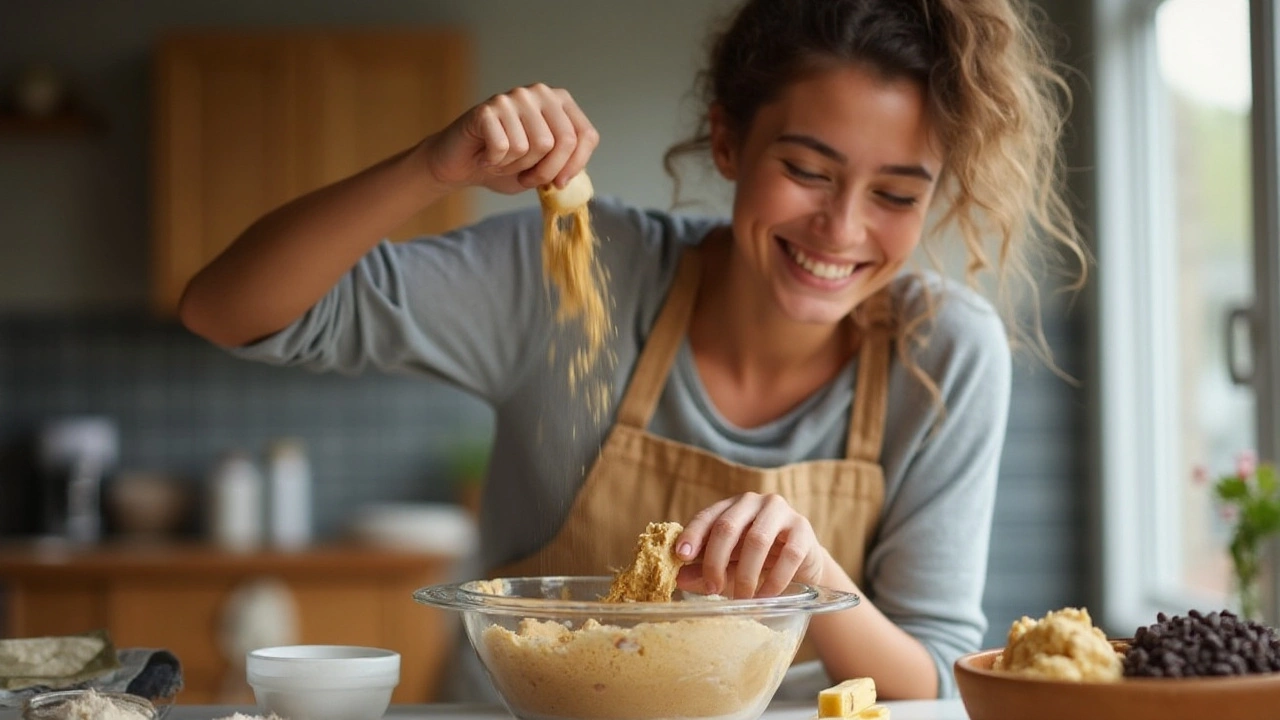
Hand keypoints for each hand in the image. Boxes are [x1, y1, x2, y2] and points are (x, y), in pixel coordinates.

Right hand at [419, 83, 598, 195]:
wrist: (460, 164)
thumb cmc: (504, 164)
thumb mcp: (542, 169)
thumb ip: (562, 167)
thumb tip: (572, 176)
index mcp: (558, 102)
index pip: (586, 135)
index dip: (576, 165)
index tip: (559, 183)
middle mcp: (538, 93)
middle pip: (561, 141)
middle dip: (545, 171)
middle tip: (526, 178)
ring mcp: (512, 98)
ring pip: (533, 146)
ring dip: (516, 166)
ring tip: (502, 160)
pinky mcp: (488, 109)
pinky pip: (505, 147)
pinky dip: (495, 161)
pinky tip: (486, 155)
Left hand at [675, 492, 826, 597]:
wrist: (803, 564)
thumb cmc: (759, 562)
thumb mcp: (729, 565)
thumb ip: (704, 570)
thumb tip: (678, 579)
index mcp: (731, 506)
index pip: (707, 516)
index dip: (692, 535)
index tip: (681, 557)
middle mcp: (754, 502)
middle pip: (727, 526)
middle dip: (716, 561)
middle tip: (713, 588)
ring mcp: (781, 512)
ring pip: (757, 540)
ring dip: (746, 575)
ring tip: (742, 599)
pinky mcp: (803, 529)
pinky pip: (787, 555)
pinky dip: (774, 580)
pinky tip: (765, 596)